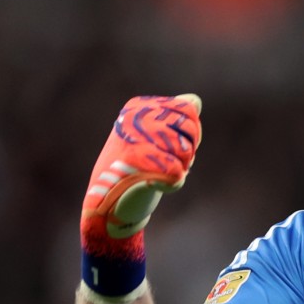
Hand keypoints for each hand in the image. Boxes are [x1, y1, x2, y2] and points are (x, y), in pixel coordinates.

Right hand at [81, 94, 202, 242]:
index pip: (188, 110)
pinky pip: (177, 173)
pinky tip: (153, 185)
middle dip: (187, 151)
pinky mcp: (135, 165)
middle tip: (166, 162)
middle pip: (189, 129)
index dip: (189, 134)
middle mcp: (134, 119)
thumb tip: (195, 100)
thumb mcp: (155, 137)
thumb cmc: (135, 168)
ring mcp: (133, 140)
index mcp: (138, 107)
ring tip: (158, 172)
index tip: (171, 146)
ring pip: (185, 150)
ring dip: (180, 167)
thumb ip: (175, 118)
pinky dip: (172, 184)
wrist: (108, 203)